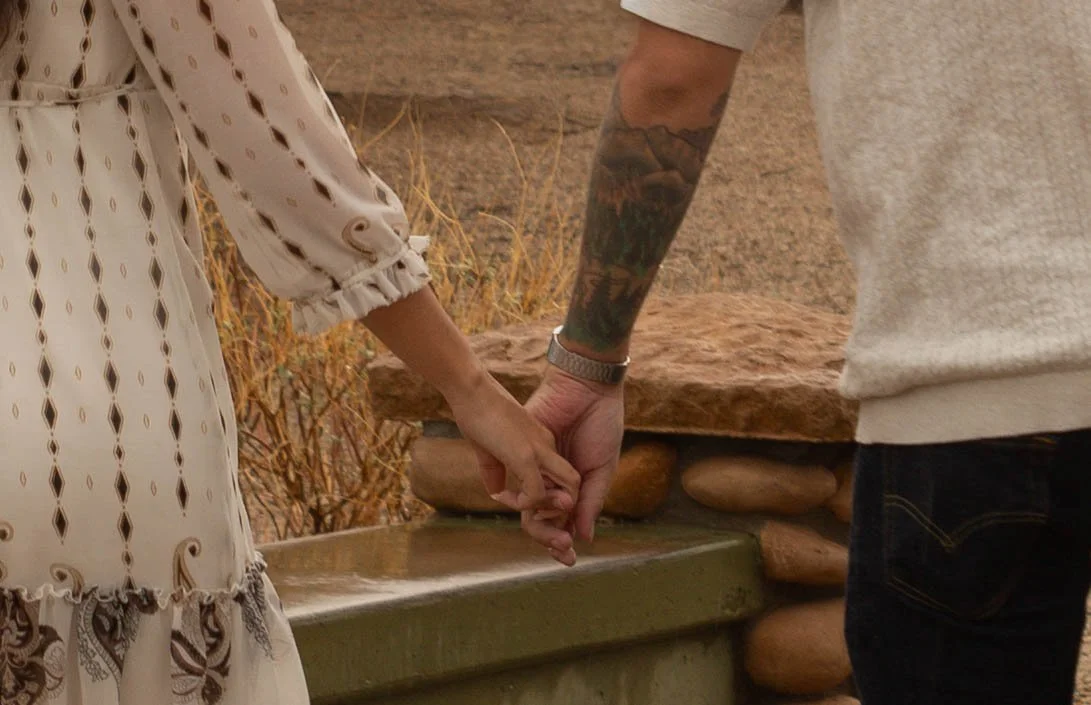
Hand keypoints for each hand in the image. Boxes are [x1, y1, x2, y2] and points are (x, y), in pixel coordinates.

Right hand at [443, 367, 582, 564]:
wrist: (472, 388)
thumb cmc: (477, 412)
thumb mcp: (489, 448)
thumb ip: (495, 472)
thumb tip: (495, 492)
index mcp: (542, 446)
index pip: (558, 482)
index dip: (551, 506)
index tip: (532, 518)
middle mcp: (548, 449)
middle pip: (571, 491)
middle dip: (567, 521)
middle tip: (560, 546)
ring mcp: (539, 452)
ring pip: (565, 494)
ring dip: (553, 517)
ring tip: (541, 531)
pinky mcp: (525, 455)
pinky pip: (536, 492)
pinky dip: (526, 505)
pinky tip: (507, 501)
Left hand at [524, 365, 624, 556]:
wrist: (586, 388)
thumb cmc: (601, 425)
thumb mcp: (603, 468)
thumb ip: (592, 502)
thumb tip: (583, 537)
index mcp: (570, 485)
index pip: (562, 520)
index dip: (563, 541)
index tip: (569, 559)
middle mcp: (550, 481)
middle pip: (542, 518)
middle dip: (551, 539)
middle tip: (561, 551)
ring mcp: (534, 469)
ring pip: (529, 507)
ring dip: (541, 527)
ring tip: (557, 536)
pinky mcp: (520, 454)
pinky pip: (520, 484)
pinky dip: (531, 502)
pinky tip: (542, 510)